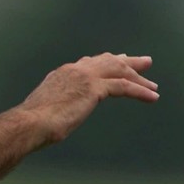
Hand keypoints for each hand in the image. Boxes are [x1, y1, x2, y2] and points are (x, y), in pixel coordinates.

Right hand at [18, 53, 158, 144]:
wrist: (31, 122)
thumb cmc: (33, 123)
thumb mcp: (45, 109)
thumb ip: (56, 106)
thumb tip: (55, 118)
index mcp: (62, 74)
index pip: (88, 63)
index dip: (106, 62)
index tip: (118, 61)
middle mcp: (74, 70)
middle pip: (107, 61)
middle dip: (127, 62)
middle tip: (144, 62)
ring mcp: (84, 77)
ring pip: (118, 71)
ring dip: (138, 77)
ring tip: (153, 85)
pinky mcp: (93, 88)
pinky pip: (123, 86)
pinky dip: (139, 90)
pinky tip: (152, 97)